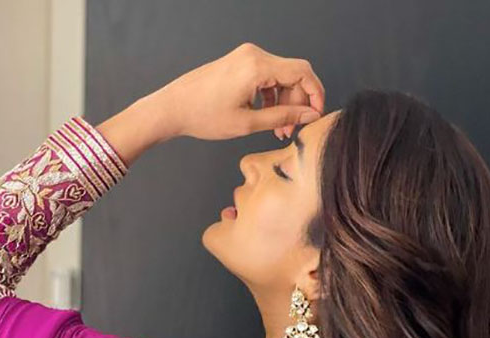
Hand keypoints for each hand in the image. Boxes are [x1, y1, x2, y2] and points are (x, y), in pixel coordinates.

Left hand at [155, 42, 324, 141]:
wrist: (173, 107)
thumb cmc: (203, 116)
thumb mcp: (247, 123)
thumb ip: (283, 118)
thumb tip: (309, 115)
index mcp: (257, 66)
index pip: (302, 72)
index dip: (315, 94)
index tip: (316, 115)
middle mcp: (254, 55)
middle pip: (293, 75)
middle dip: (297, 103)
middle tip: (291, 130)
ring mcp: (246, 57)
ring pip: (280, 78)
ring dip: (284, 103)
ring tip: (279, 130)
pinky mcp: (239, 63)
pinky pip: (266, 77)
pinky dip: (271, 97)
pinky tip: (267, 118)